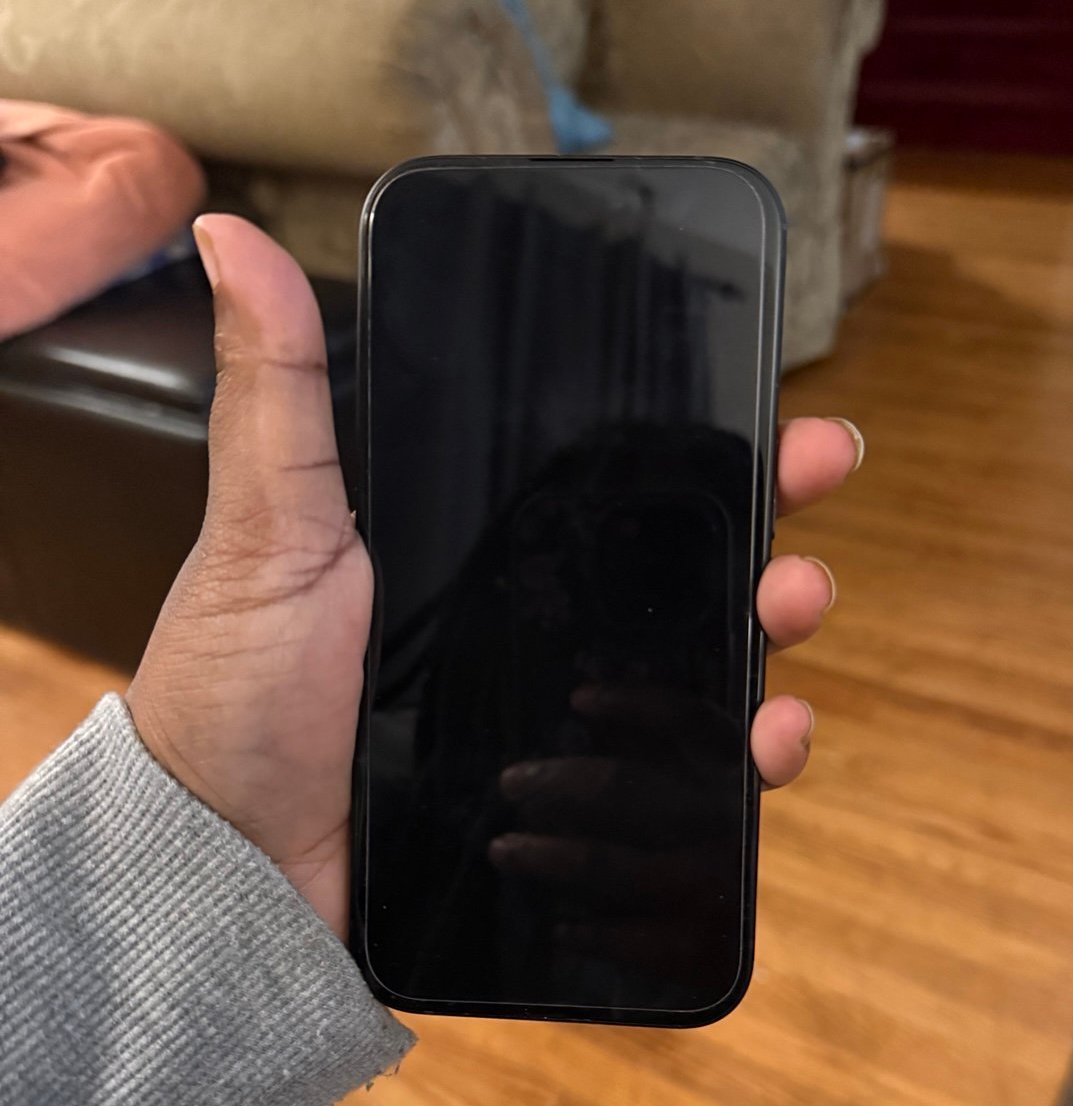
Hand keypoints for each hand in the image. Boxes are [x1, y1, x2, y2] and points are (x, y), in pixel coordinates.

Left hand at [128, 217, 861, 942]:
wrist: (231, 868)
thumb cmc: (236, 697)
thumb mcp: (268, 527)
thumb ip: (278, 392)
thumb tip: (230, 236)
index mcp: (476, 555)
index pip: (608, 487)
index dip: (695, 445)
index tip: (764, 406)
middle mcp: (529, 632)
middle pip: (673, 568)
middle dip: (761, 518)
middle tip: (808, 478)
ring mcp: (555, 722)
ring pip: (695, 668)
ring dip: (768, 627)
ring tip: (792, 605)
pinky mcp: (567, 811)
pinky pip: (680, 784)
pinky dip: (741, 761)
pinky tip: (768, 736)